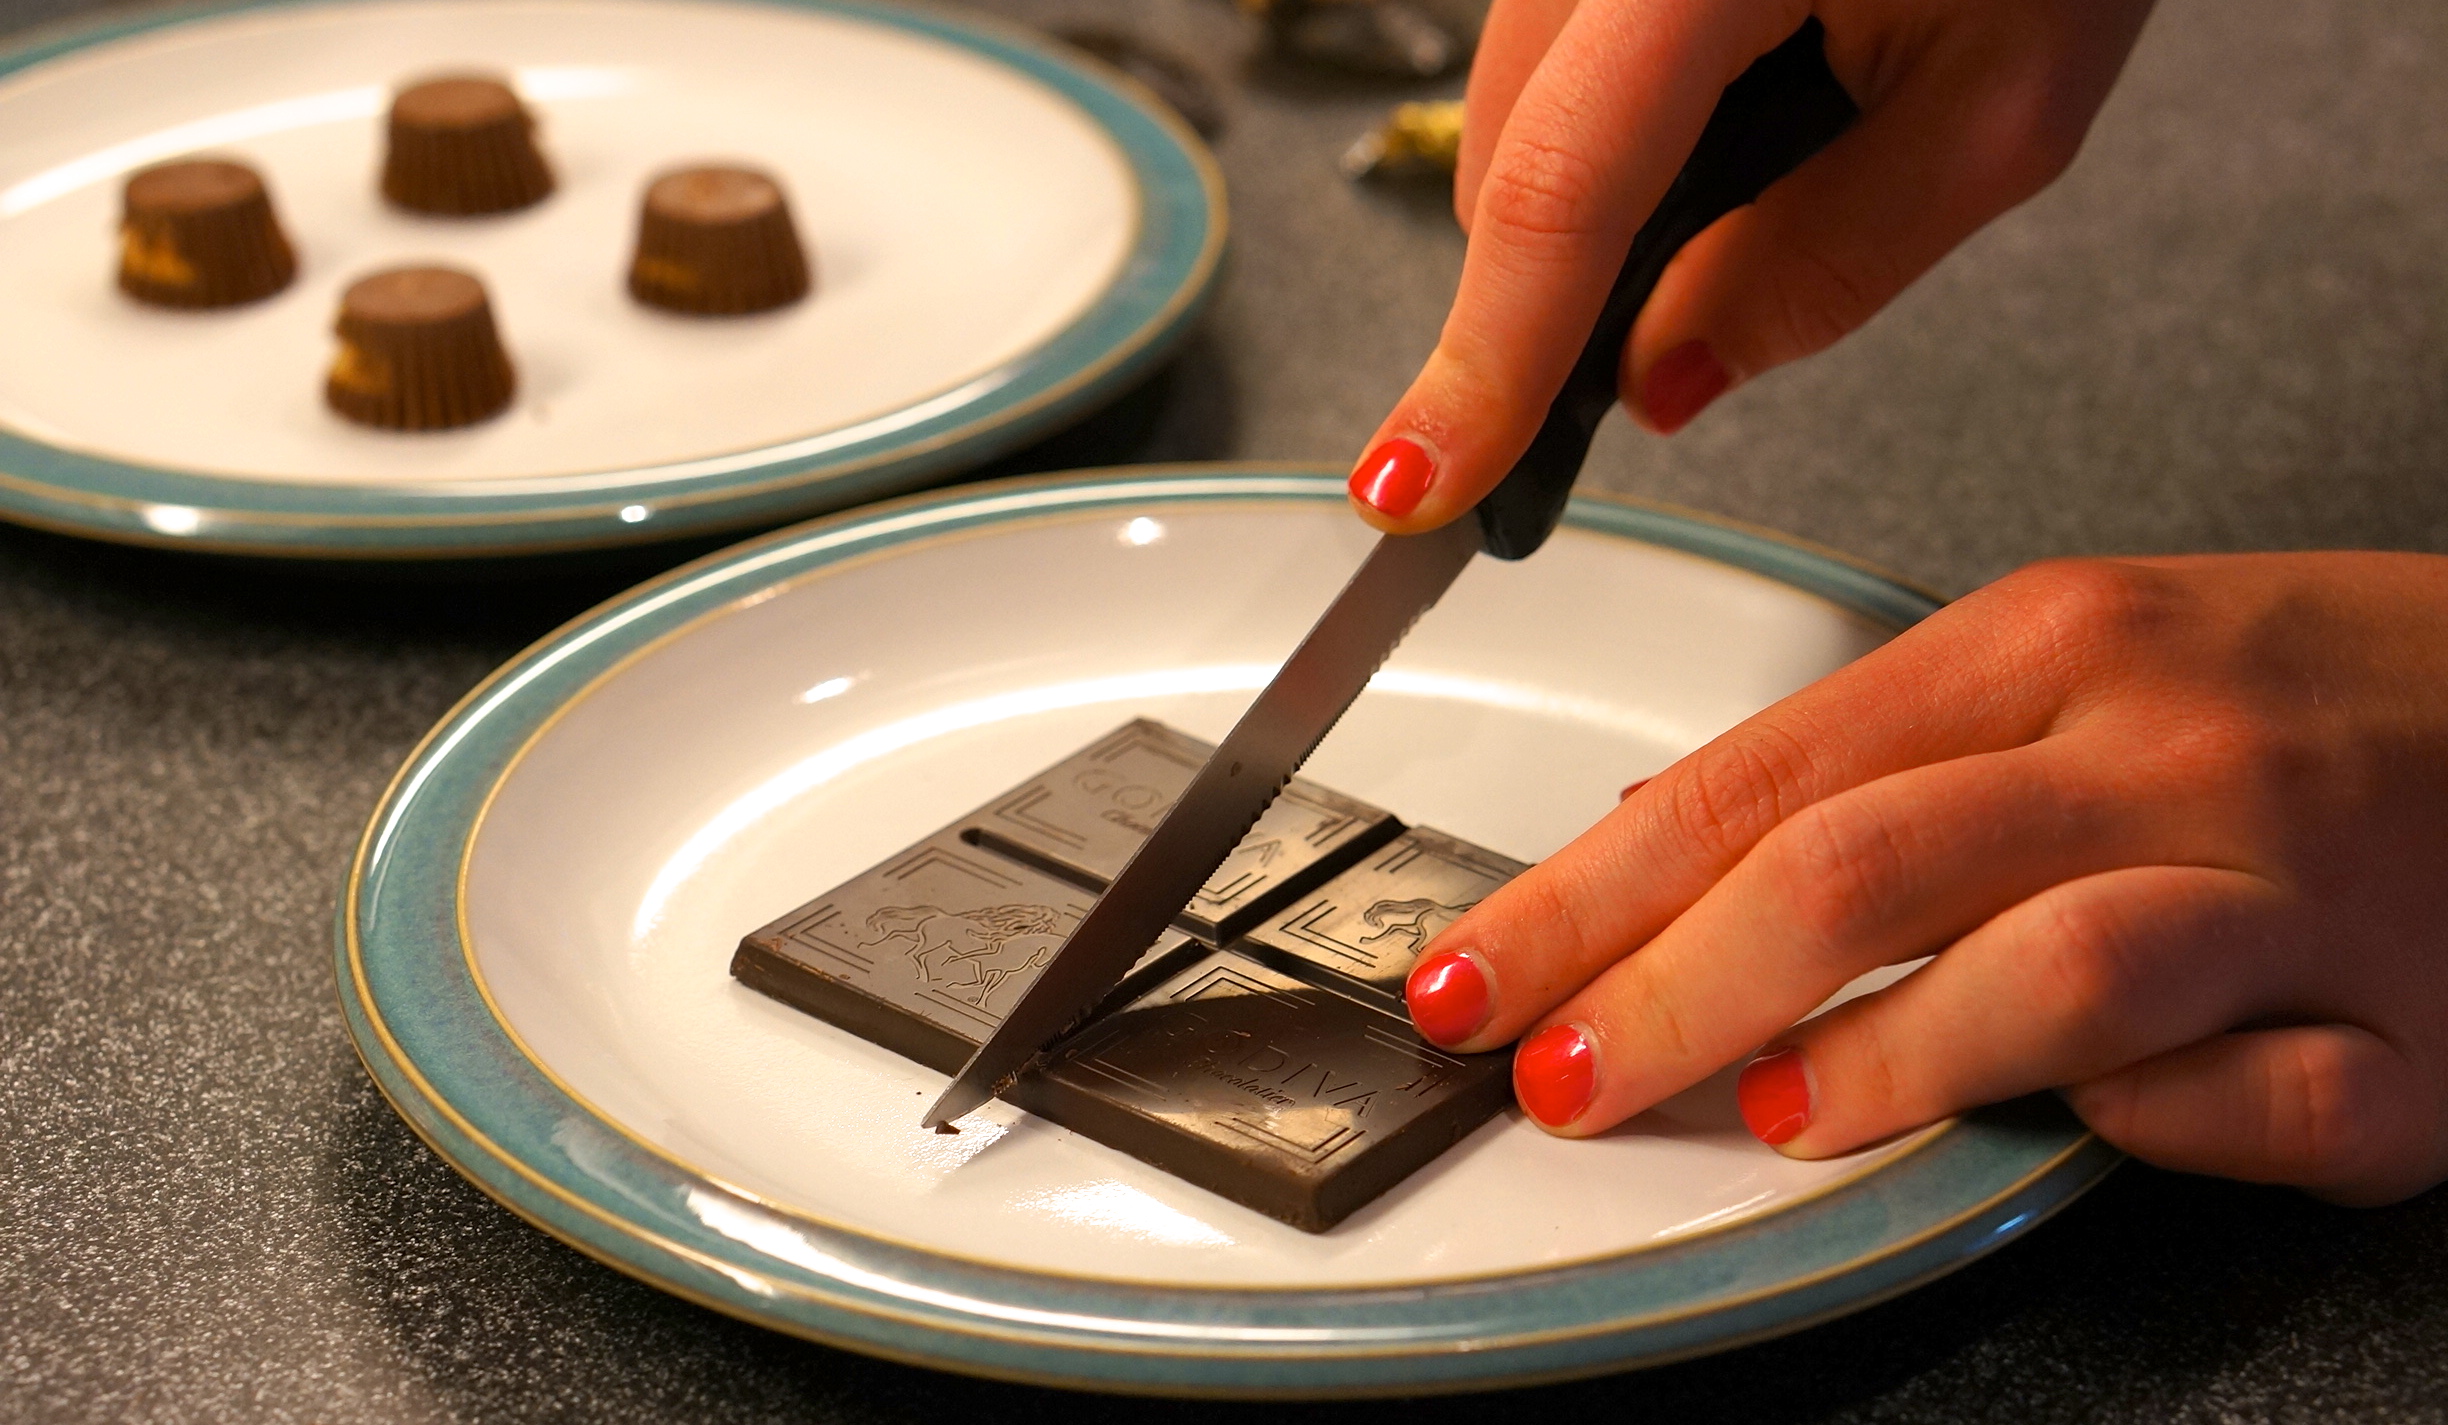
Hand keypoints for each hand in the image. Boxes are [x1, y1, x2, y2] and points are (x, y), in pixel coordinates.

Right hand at [1345, 0, 2155, 527]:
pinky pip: (1546, 58)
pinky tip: (1716, 127)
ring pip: (1510, 112)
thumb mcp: (2000, 108)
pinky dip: (1605, 131)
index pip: (1560, 185)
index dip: (1487, 357)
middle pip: (1506, 158)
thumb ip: (1826, 262)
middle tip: (1665, 348)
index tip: (1424, 482)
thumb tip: (1659, 380)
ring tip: (1759, 172)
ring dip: (1589, 201)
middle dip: (1557, 285)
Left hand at [1403, 554, 2447, 1205]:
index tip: (1476, 976)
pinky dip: (2153, 1130)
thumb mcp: (2076, 663)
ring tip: (1778, 1114)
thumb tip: (1651, 840)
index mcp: (2050, 645)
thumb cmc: (2303, 695)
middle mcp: (2158, 746)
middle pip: (1861, 864)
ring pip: (2054, 967)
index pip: (1759, 775)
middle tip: (1562, 1077)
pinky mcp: (2412, 1024)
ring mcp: (2294, 881)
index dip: (1590, 893)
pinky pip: (2260, 1096)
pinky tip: (2078, 1137)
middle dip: (1669, 988)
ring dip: (1885, 1059)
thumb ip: (1872, 757)